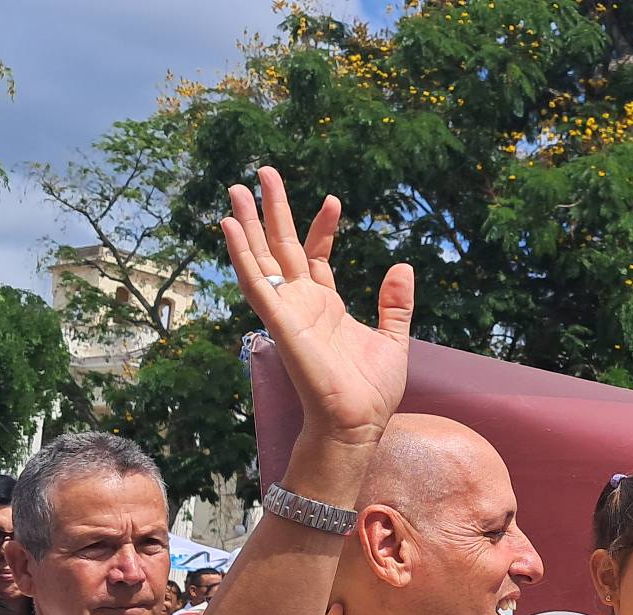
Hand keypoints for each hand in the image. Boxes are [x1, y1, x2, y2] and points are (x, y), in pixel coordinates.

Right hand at [222, 166, 413, 445]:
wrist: (358, 424)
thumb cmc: (371, 392)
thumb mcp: (392, 339)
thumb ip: (395, 304)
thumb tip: (403, 267)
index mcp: (325, 306)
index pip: (316, 256)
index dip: (322, 227)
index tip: (333, 200)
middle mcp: (300, 305)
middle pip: (281, 247)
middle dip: (272, 210)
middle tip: (263, 172)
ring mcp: (287, 311)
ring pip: (261, 258)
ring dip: (247, 224)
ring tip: (235, 188)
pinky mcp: (279, 322)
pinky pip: (255, 283)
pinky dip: (241, 254)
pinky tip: (230, 225)